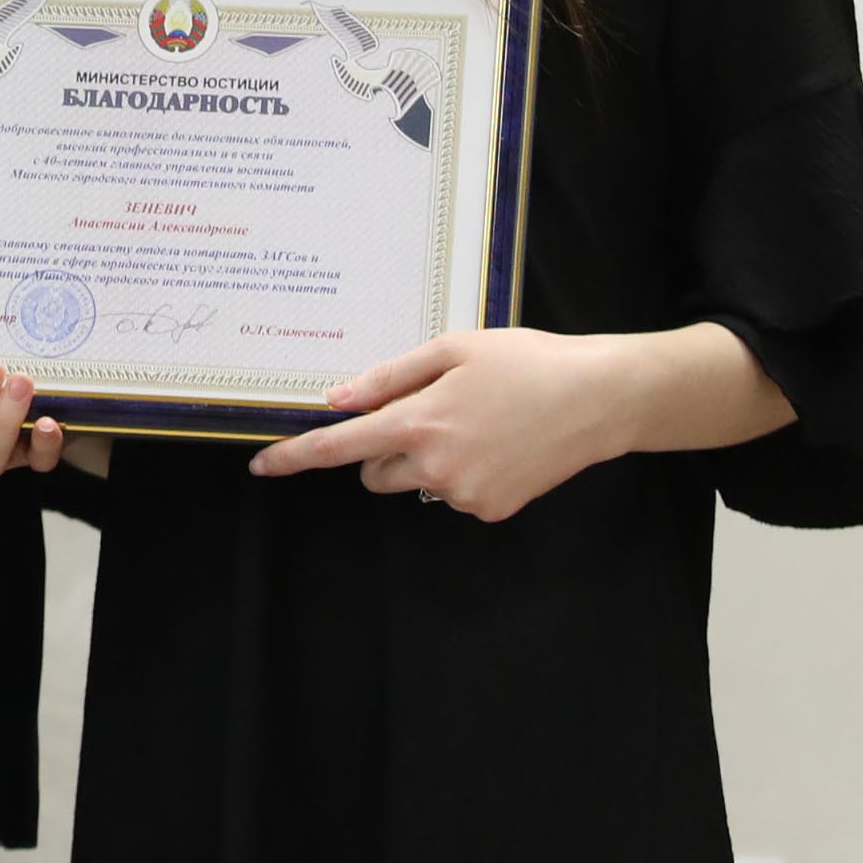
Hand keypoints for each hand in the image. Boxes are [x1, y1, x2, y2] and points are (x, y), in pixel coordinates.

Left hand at [244, 322, 782, 520]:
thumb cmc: (525, 362)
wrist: (600, 398)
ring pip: (414, 484)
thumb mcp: (452, 351)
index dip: (294, 457)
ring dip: (425, 462)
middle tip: (428, 413)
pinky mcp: (493, 511)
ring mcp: (465, 495)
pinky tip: (498, 445)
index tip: (261, 465)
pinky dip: (463, 475)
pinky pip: (454, 496)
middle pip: (374, 473)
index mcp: (419, 423)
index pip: (338, 449)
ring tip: (475, 424)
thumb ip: (388, 378)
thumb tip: (337, 400)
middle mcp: (435, 468)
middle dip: (384, 449)